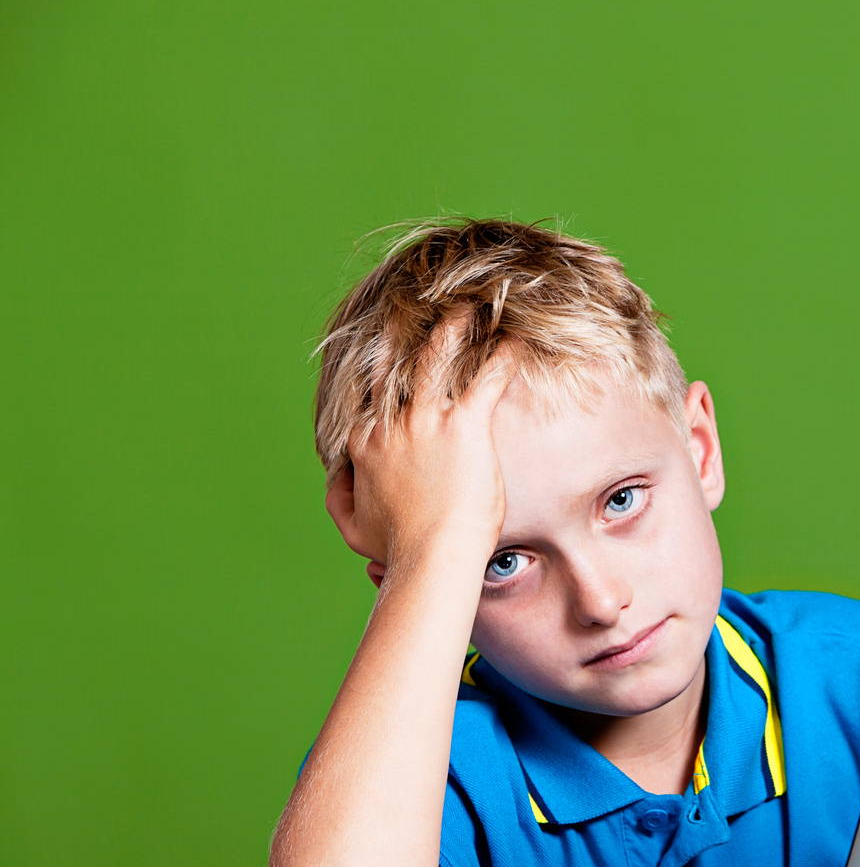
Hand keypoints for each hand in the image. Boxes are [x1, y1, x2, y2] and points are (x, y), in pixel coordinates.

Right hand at [326, 333, 514, 575]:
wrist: (430, 556)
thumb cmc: (399, 548)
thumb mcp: (353, 528)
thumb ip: (340, 500)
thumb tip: (336, 482)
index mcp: (364, 444)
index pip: (369, 397)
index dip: (379, 371)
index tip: (390, 353)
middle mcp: (389, 424)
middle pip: (395, 367)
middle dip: (407, 335)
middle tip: (421, 312)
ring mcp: (424, 421)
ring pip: (435, 360)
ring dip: (453, 330)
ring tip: (467, 309)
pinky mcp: (462, 426)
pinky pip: (485, 379)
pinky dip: (501, 356)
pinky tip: (515, 339)